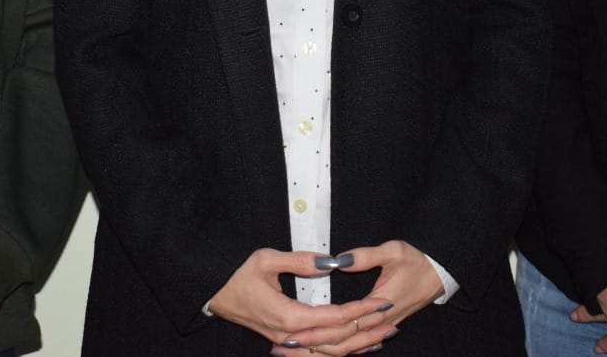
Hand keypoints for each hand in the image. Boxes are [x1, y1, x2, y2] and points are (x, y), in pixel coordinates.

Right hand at [208, 248, 391, 352]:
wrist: (214, 294)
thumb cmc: (236, 275)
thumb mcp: (265, 259)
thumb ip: (299, 260)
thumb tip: (330, 262)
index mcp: (289, 317)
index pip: (335, 318)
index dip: (361, 310)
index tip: (382, 300)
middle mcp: (291, 337)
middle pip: (338, 340)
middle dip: (367, 330)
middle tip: (392, 318)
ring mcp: (288, 343)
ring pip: (330, 352)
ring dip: (359, 345)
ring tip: (384, 335)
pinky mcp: (287, 342)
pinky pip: (319, 352)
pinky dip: (341, 350)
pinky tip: (358, 345)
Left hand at [280, 241, 443, 355]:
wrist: (440, 273)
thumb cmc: (418, 260)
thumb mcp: (394, 251)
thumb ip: (366, 255)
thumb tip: (339, 260)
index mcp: (379, 305)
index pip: (343, 325)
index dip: (318, 330)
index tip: (294, 332)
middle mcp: (379, 323)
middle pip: (342, 343)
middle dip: (312, 346)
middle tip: (284, 346)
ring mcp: (381, 327)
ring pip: (348, 348)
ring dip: (321, 351)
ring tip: (293, 351)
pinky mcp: (380, 326)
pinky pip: (356, 345)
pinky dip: (338, 350)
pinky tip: (321, 350)